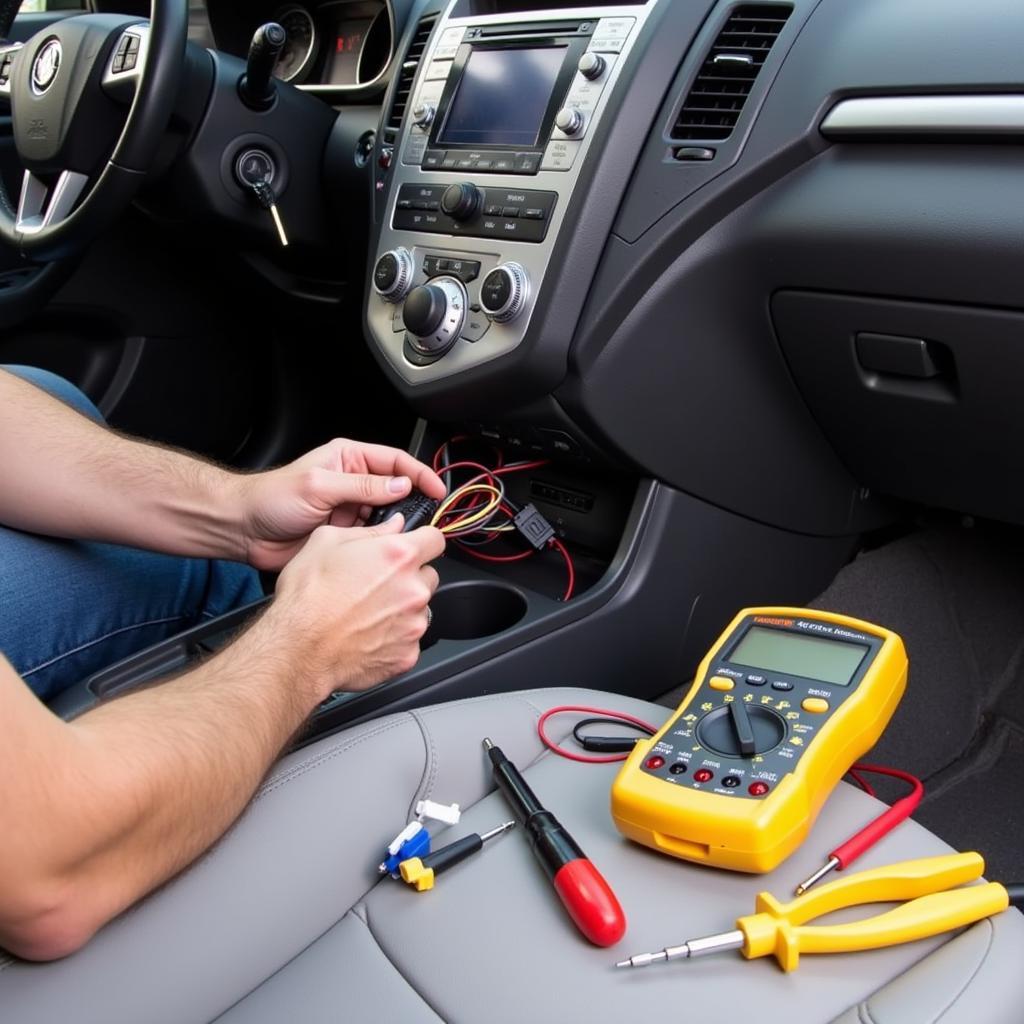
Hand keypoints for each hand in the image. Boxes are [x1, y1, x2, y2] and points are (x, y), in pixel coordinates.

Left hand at [235, 439, 446, 570]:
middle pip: (396, 490)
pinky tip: (381, 549)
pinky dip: (380, 544)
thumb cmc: (270, 499)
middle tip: (426, 518)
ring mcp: (350, 509)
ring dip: (395, 526)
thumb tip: (399, 486)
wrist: (243, 531)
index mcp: (348, 458)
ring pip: (387, 517)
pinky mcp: (346, 535)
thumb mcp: (318, 486)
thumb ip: (361, 486)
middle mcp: (352, 482)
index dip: (419, 474)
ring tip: (401, 535)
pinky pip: (373, 538)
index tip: (437, 490)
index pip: (395, 461)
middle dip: (412, 504)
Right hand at [263, 515, 445, 698]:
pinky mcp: (408, 654)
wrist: (299, 648)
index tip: (414, 547)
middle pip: (429, 576)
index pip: (436, 539)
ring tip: (368, 612)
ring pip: (420, 609)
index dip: (424, 541)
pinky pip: (410, 640)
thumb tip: (392, 526)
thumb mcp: (327, 542)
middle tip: (379, 584)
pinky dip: (395, 637)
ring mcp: (414, 624)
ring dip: (402, 608)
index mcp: (398, 556)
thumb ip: (369, 530)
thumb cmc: (307, 597)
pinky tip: (368, 633)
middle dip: (410, 577)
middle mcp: (413, 589)